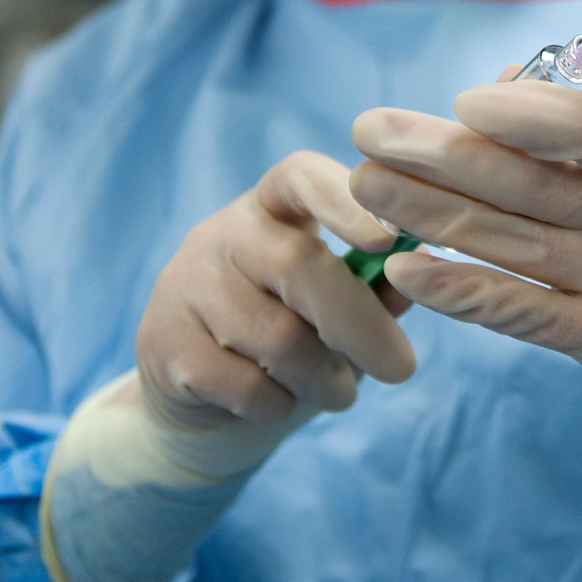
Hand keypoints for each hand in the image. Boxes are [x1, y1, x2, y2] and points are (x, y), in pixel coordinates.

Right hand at [135, 151, 415, 457]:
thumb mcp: (331, 304)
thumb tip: (417, 276)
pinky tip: (283, 402)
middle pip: (297, 264)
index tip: (388, 240)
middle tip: (402, 368)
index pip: (300, 177)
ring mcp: (185, 286)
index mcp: (270, 206)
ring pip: (276, 336)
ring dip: (325, 378)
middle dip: (360, 324)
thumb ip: (374, 288)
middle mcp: (222, 234)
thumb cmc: (288, 332)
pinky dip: (280, 405)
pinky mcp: (163, 346)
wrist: (199, 394)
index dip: (344, 201)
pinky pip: (243, 385)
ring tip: (340, 393)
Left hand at [349, 82, 581, 382]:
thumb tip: (490, 88)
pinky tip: (405, 269)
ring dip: (430, 213)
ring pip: (515, 244)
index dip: (531, 117)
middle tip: (370, 132)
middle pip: (536, 187)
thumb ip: (569, 128)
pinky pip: (520, 312)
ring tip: (367, 186)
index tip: (461, 101)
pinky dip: (459, 291)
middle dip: (444, 155)